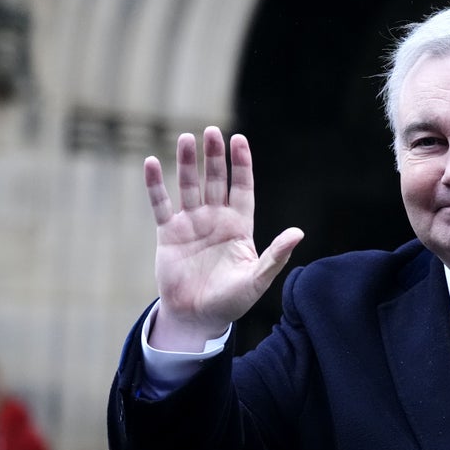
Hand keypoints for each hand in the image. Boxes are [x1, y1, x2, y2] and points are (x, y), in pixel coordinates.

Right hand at [145, 126, 303, 350]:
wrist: (197, 318)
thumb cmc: (231, 301)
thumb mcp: (257, 280)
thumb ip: (275, 256)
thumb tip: (298, 233)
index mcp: (239, 226)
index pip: (242, 188)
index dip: (241, 164)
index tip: (239, 139)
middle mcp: (215, 219)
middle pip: (215, 180)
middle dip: (214, 157)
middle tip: (212, 131)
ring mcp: (191, 224)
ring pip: (189, 186)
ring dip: (186, 163)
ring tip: (186, 138)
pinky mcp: (168, 233)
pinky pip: (161, 204)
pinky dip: (155, 185)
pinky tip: (152, 162)